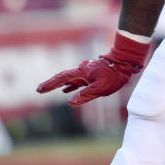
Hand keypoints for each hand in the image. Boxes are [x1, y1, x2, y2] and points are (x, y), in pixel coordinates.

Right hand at [36, 33, 150, 105]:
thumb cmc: (114, 75)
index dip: (50, 84)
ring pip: (70, 79)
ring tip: (49, 89)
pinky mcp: (92, 74)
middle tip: (39, 89)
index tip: (39, 89)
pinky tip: (66, 90)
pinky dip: (70, 85)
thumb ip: (85, 95)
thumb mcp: (101, 88)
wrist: (125, 62)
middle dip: (51, 83)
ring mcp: (86, 72)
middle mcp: (82, 71)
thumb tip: (70, 102)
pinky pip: (77, 80)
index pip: (62, 79)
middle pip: (63, 77)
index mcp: (82, 73)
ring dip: (59, 84)